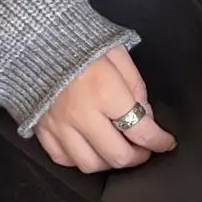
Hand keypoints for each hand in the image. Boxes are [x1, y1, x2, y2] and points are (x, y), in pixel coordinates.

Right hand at [34, 47, 176, 172]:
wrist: (35, 37)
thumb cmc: (80, 41)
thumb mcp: (118, 54)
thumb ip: (135, 87)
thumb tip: (146, 117)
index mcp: (105, 92)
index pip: (141, 131)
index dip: (159, 141)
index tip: (166, 142)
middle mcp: (81, 115)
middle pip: (117, 156)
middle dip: (138, 157)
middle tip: (144, 149)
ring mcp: (58, 125)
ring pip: (90, 165)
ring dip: (109, 162)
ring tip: (118, 148)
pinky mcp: (41, 129)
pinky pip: (62, 159)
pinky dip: (79, 158)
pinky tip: (89, 147)